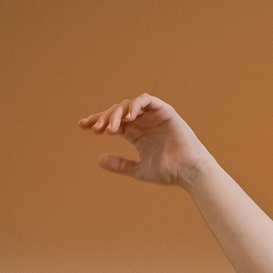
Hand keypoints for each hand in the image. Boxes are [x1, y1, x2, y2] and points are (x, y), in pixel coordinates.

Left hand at [77, 94, 207, 185]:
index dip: (97, 121)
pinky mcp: (164, 111)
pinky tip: (129, 117)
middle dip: (105, 118)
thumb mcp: (139, 170)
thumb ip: (121, 165)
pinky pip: (147, 100)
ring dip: (118, 113)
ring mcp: (152, 115)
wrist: (189, 172)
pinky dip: (136, 105)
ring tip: (112, 127)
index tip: (82, 126)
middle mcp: (142, 122)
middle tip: (97, 130)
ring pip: (128, 105)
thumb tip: (99, 160)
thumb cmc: (169, 172)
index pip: (112, 122)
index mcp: (135, 133)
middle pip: (117, 112)